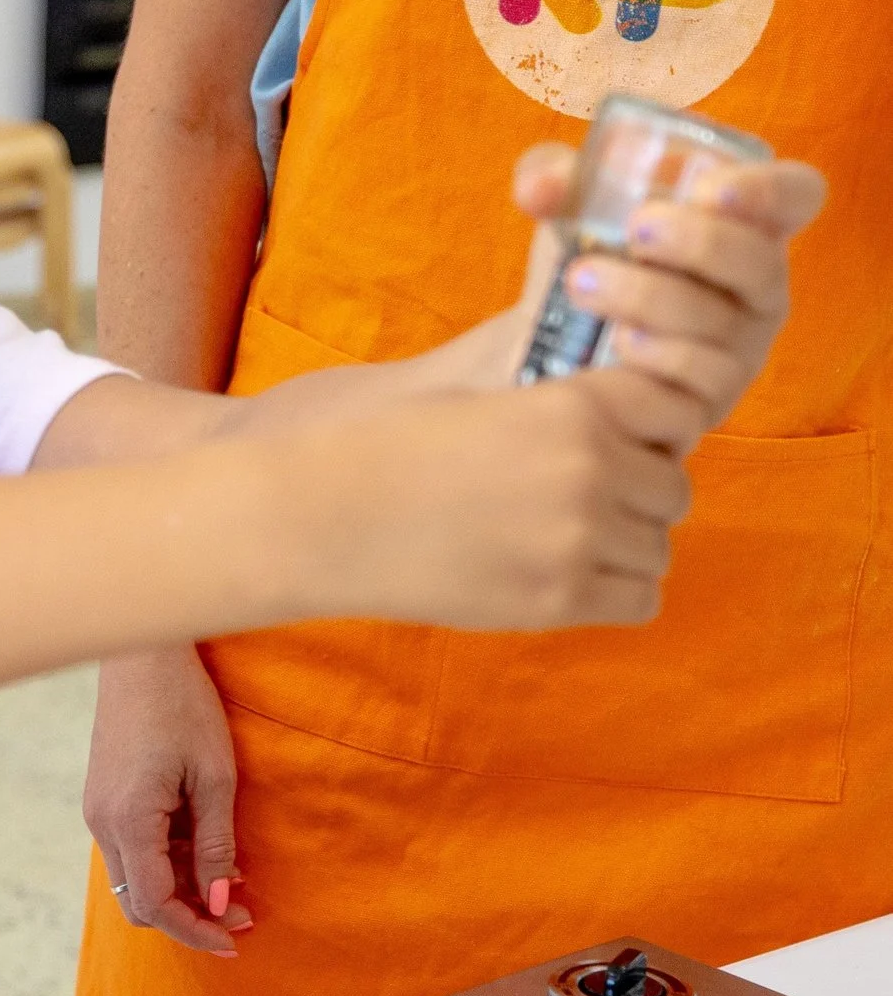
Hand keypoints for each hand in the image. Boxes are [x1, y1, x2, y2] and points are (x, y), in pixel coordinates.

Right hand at [84, 644, 251, 955]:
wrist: (141, 655)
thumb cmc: (183, 707)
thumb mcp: (214, 778)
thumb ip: (215, 846)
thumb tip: (220, 903)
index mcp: (128, 820)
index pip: (156, 903)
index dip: (196, 930)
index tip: (235, 941)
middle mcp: (102, 823)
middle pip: (139, 901)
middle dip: (189, 917)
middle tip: (241, 914)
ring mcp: (98, 811)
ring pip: (136, 878)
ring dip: (181, 890)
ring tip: (233, 879)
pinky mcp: (104, 798)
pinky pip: (133, 850)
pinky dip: (168, 863)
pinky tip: (205, 848)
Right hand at [305, 382, 690, 632]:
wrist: (322, 517)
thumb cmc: (386, 447)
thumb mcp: (482, 396)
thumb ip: (560, 405)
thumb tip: (627, 423)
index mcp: (575, 406)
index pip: (673, 412)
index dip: (651, 429)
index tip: (619, 443)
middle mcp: (591, 469)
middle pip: (672, 488)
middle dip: (637, 494)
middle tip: (582, 504)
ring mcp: (578, 539)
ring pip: (658, 547)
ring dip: (625, 546)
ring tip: (565, 545)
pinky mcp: (557, 599)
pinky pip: (639, 599)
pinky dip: (615, 591)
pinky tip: (566, 579)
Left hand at [473, 146, 821, 449]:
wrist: (550, 346)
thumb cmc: (587, 256)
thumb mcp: (569, 209)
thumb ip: (553, 178)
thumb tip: (540, 188)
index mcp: (743, 223)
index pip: (796, 196)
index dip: (770, 190)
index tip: (710, 188)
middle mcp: (754, 286)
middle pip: (761, 264)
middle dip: (702, 243)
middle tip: (636, 229)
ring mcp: (739, 348)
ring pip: (721, 322)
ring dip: (651, 296)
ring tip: (582, 281)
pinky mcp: (706, 399)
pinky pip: (698, 377)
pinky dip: (657, 354)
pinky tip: (616, 338)